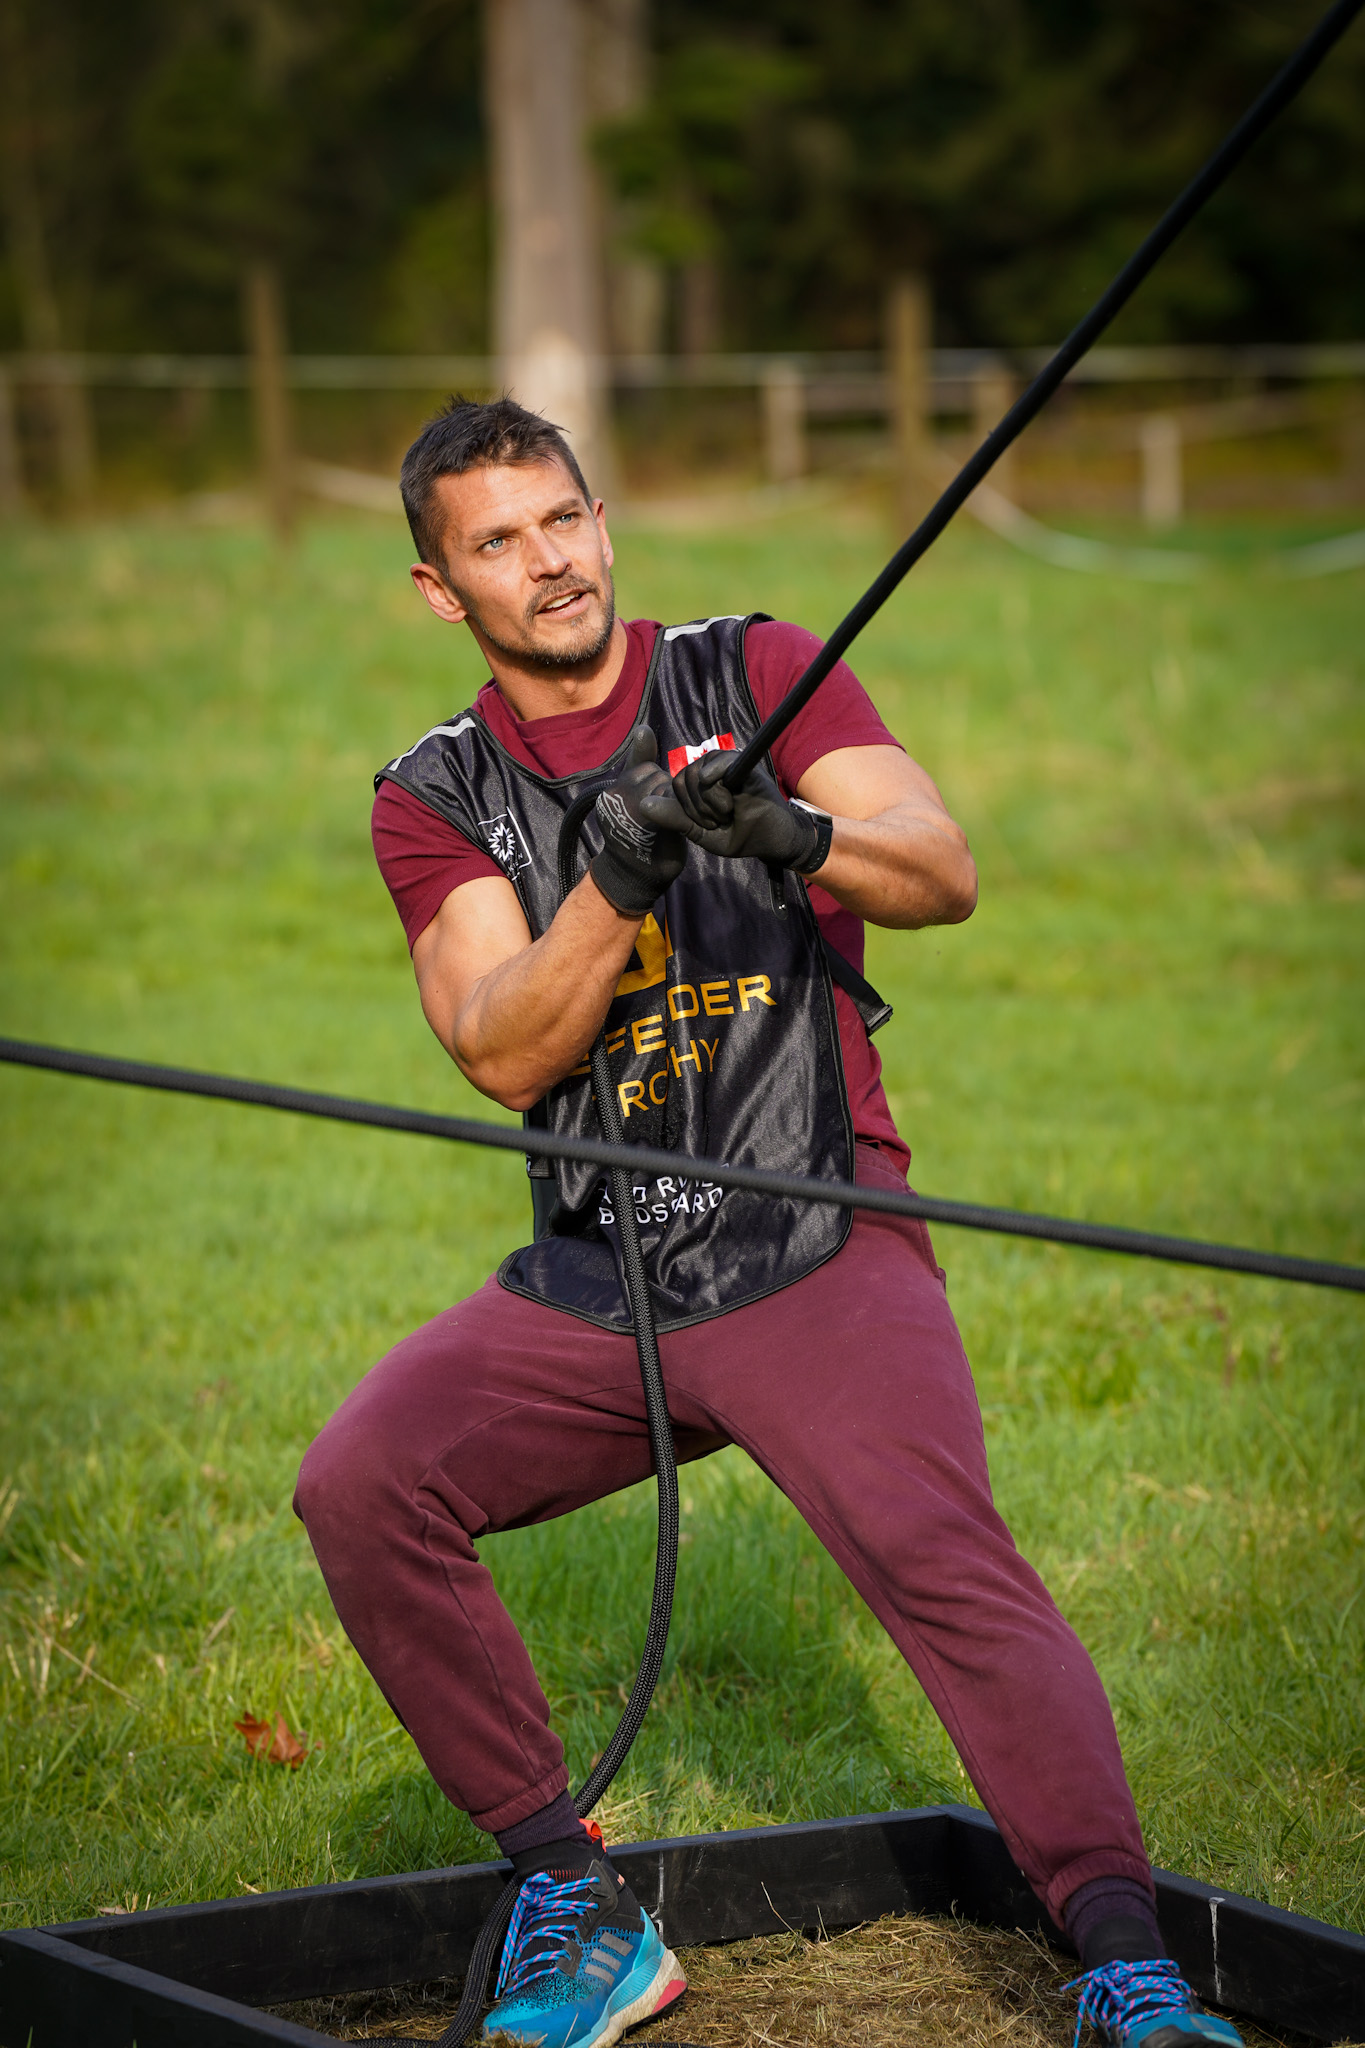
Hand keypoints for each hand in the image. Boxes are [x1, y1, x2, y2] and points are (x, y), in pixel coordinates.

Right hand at [591, 726, 689, 914]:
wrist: (635, 880)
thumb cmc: (639, 838)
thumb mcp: (637, 798)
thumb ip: (639, 764)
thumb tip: (644, 729)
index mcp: (611, 791)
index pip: (643, 770)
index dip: (656, 787)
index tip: (655, 807)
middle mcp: (616, 797)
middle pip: (656, 776)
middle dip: (666, 794)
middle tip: (664, 818)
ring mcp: (631, 809)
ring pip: (667, 788)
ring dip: (675, 804)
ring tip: (667, 825)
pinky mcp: (650, 821)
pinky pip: (673, 803)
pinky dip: (680, 815)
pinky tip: (675, 829)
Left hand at [670, 751, 825, 871]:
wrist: (772, 840)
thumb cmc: (739, 835)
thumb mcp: (701, 832)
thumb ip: (675, 819)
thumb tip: (643, 805)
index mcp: (699, 786)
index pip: (674, 786)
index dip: (685, 809)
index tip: (707, 824)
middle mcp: (711, 771)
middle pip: (682, 779)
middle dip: (696, 808)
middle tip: (719, 819)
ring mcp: (727, 765)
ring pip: (697, 774)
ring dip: (710, 802)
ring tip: (729, 812)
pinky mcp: (743, 765)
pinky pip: (718, 763)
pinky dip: (716, 780)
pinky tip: (726, 800)